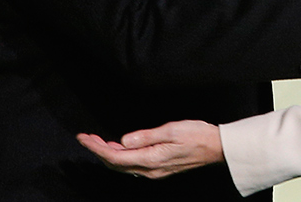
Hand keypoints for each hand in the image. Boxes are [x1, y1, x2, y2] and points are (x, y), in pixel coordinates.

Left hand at [77, 121, 222, 179]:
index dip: (97, 148)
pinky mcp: (158, 168)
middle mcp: (150, 170)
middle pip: (115, 164)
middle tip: (86, 137)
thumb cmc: (197, 135)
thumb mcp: (171, 130)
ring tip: (97, 140)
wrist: (216, 147)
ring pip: (123, 166)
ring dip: (108, 154)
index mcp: (151, 160)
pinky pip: (132, 165)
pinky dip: (120, 156)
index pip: (116, 157)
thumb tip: (123, 140)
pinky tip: (118, 146)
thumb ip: (146, 136)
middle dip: (98, 151)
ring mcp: (154, 171)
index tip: (84, 137)